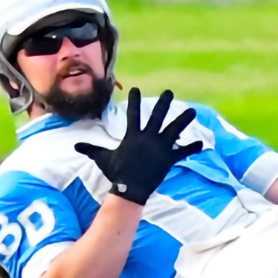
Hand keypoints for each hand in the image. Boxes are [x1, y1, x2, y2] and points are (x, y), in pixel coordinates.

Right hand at [75, 88, 202, 204]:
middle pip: (157, 116)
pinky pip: (182, 152)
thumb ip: (91, 149)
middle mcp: (148, 138)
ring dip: (183, 120)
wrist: (129, 188)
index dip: (134, 101)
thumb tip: (75, 145)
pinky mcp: (168, 159)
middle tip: (169, 92)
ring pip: (174, 130)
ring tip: (193, 110)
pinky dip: (192, 148)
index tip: (136, 89)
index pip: (133, 114)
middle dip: (164, 103)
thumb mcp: (102, 158)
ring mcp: (159, 148)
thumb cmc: (116, 173)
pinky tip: (202, 143)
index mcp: (133, 136)